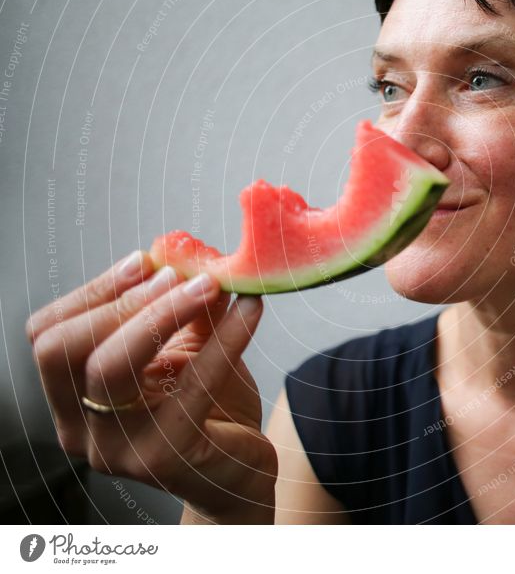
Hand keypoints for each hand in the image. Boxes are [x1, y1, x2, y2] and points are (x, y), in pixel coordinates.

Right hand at [25, 251, 276, 523]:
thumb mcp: (191, 351)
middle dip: (119, 301)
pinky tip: (252, 310)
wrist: (241, 475)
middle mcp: (83, 429)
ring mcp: (119, 449)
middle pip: (64, 349)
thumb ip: (187, 307)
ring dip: (160, 313)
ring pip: (111, 367)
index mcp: (76, 400)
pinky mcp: (167, 458)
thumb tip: (193, 250)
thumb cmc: (211, 412)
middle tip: (176, 275)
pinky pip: (192, 385)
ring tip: (211, 285)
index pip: (50, 337)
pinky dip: (226, 338)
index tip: (144, 260)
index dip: (92, 293)